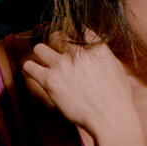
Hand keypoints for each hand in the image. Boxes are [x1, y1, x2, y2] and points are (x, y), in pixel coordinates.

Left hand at [21, 30, 137, 137]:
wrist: (110, 118)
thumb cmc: (117, 97)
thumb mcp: (116, 68)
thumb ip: (102, 55)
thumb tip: (95, 51)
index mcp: (95, 47)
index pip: (77, 28)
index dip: (72, 35)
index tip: (70, 42)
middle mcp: (77, 52)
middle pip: (56, 36)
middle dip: (55, 44)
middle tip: (57, 55)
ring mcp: (62, 65)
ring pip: (39, 48)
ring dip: (41, 55)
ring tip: (44, 63)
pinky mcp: (50, 81)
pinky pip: (29, 67)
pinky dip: (30, 69)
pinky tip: (35, 73)